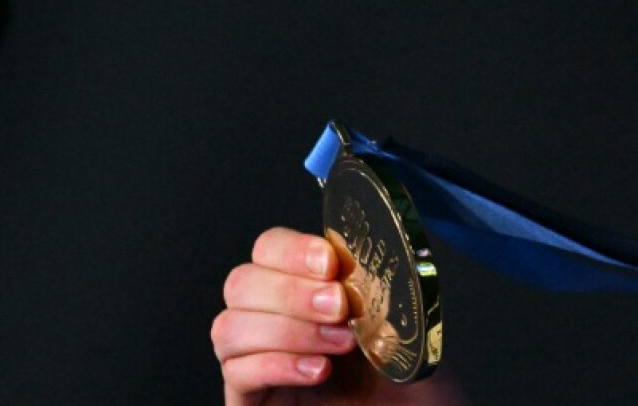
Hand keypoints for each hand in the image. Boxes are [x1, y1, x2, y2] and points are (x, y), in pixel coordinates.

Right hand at [212, 227, 463, 405]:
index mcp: (305, 285)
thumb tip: (365, 259)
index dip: (293, 250)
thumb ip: (380, 287)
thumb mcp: (403, 322)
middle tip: (339, 307)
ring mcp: (255, 358)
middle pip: (241, 282)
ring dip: (287, 331)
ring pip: (229, 327)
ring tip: (340, 344)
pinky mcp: (249, 399)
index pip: (270, 247)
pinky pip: (237, 372)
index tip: (330, 265)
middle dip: (291, 292)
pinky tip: (317, 371)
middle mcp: (272, 316)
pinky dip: (276, 365)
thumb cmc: (408, 379)